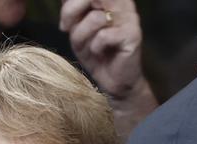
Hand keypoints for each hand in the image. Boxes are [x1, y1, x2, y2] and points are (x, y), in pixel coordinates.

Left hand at [59, 0, 156, 143]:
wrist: (114, 82)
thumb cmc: (96, 54)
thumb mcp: (78, 29)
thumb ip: (72, 10)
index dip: (71, 2)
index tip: (64, 20)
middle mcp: (123, 2)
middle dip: (71, 10)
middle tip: (66, 28)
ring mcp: (130, 17)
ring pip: (96, 18)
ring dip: (82, 35)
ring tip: (87, 46)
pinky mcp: (133, 34)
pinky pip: (104, 36)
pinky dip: (95, 47)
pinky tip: (99, 52)